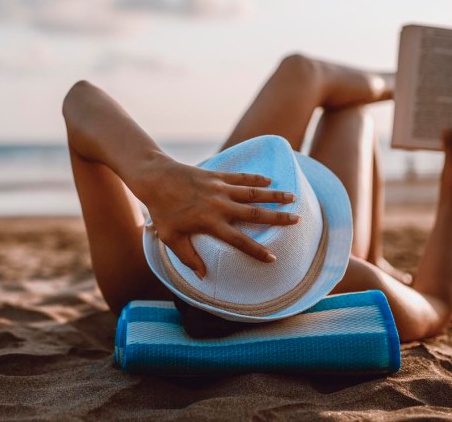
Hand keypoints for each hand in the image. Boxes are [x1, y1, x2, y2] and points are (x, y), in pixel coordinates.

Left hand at [139, 156, 297, 278]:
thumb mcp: (171, 238)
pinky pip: (241, 177)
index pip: (238, 241)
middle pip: (255, 214)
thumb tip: (203, 276)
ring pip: (253, 192)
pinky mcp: (217, 175)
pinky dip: (256, 178)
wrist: (155, 179)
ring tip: (293, 197)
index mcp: (210, 223)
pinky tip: (269, 180)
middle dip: (278, 218)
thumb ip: (188, 257)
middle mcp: (220, 205)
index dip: (256, 251)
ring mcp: (220, 188)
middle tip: (297, 220)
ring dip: (274, 195)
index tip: (273, 258)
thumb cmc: (162, 210)